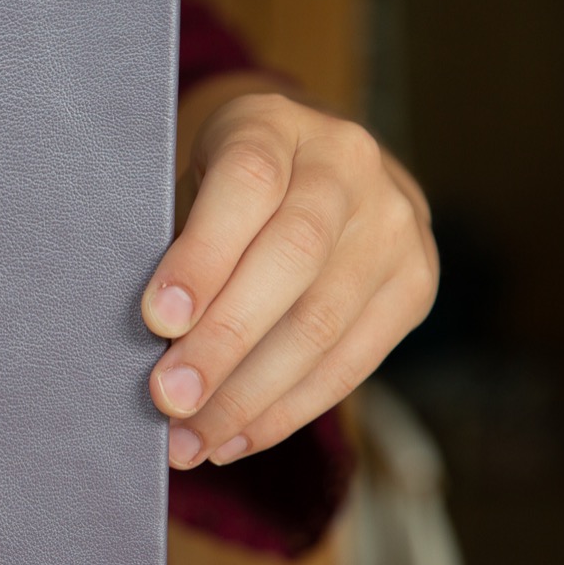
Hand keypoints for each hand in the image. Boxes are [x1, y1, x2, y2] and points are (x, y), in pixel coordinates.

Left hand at [139, 92, 437, 468]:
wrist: (316, 162)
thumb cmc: (222, 186)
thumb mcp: (190, 179)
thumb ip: (173, 239)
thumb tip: (148, 340)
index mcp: (275, 124)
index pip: (247, 185)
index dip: (203, 256)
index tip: (156, 321)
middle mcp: (348, 166)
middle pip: (291, 259)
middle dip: (223, 342)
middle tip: (167, 399)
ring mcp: (393, 225)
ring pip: (323, 323)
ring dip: (249, 396)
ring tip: (191, 440)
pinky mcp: (415, 284)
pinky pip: (351, 362)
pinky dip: (286, 411)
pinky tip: (235, 440)